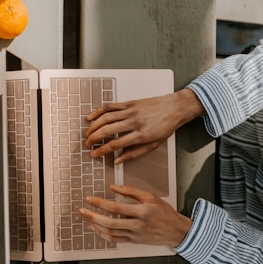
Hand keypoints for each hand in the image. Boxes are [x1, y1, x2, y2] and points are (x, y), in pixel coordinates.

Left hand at [78, 184, 191, 247]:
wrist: (175, 231)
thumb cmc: (164, 212)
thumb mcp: (150, 196)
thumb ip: (131, 191)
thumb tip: (113, 187)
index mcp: (142, 211)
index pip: (115, 208)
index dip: (99, 203)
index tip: (89, 199)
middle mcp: (137, 225)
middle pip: (109, 222)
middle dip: (92, 216)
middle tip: (82, 210)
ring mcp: (135, 235)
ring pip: (110, 233)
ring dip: (96, 225)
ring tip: (87, 218)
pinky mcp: (133, 241)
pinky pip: (115, 240)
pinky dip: (103, 235)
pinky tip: (97, 228)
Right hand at [84, 88, 204, 163]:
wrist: (175, 108)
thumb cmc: (166, 126)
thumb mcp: (154, 145)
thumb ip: (134, 153)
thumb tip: (118, 160)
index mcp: (140, 135)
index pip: (115, 145)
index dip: (102, 151)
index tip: (94, 154)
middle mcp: (134, 122)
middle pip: (107, 131)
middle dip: (94, 139)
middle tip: (88, 145)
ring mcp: (130, 111)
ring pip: (106, 118)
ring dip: (93, 126)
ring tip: (87, 133)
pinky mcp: (129, 103)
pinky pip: (110, 106)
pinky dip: (99, 111)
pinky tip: (92, 117)